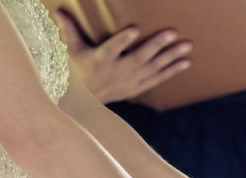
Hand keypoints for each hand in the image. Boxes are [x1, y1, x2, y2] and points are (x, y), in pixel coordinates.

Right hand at [55, 10, 192, 103]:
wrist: (87, 100)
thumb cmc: (80, 68)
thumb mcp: (72, 49)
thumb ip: (69, 28)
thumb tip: (58, 9)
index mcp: (100, 60)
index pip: (112, 49)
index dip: (122, 40)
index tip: (133, 29)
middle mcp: (117, 72)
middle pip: (140, 58)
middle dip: (157, 46)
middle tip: (173, 33)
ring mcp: (130, 81)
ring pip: (153, 68)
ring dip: (171, 57)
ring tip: (186, 46)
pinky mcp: (139, 87)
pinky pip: (158, 78)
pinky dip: (172, 70)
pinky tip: (186, 62)